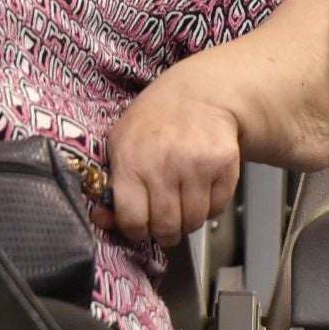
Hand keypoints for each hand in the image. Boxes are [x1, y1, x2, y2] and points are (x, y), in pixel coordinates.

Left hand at [96, 64, 242, 247]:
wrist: (198, 96)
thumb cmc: (151, 123)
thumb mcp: (120, 145)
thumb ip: (112, 185)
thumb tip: (103, 221)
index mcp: (131, 162)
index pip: (132, 218)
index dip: (134, 230)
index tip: (137, 227)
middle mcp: (164, 166)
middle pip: (167, 226)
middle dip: (162, 233)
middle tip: (162, 225)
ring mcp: (198, 167)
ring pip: (194, 221)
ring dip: (186, 222)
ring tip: (180, 206)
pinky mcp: (226, 167)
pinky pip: (217, 209)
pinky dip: (208, 209)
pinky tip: (198, 192)